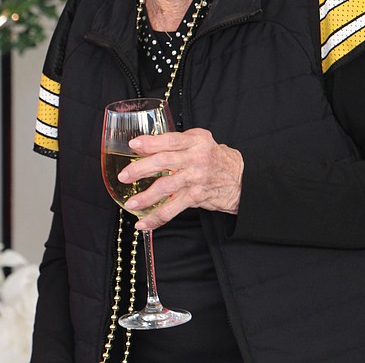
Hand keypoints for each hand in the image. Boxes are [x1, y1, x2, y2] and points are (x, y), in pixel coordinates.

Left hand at [117, 127, 243, 231]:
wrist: (240, 179)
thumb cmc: (213, 157)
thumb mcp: (198, 141)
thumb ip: (174, 143)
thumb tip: (143, 147)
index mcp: (195, 141)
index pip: (170, 140)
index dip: (151, 142)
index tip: (133, 145)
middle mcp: (196, 158)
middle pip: (164, 162)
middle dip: (141, 169)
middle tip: (124, 176)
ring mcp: (196, 178)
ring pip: (166, 187)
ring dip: (146, 197)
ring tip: (131, 204)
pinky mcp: (196, 197)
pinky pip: (173, 209)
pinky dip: (156, 217)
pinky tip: (143, 223)